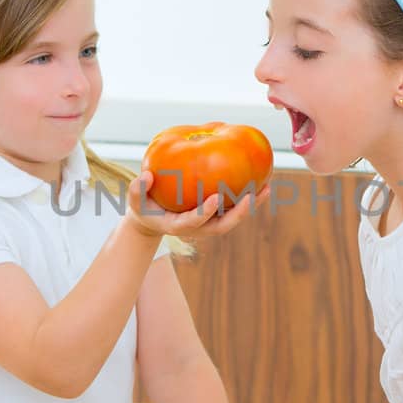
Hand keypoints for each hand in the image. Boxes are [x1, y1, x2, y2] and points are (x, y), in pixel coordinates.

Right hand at [125, 171, 269, 239]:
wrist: (154, 219)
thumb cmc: (145, 208)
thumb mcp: (135, 201)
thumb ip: (137, 190)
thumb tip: (146, 175)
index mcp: (179, 226)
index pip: (194, 221)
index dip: (205, 212)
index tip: (215, 198)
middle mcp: (198, 227)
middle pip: (223, 225)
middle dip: (239, 213)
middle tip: (251, 196)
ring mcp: (209, 223)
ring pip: (234, 217)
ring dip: (251, 205)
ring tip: (267, 187)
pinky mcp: (216, 215)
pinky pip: (234, 207)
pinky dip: (248, 197)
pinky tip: (261, 178)